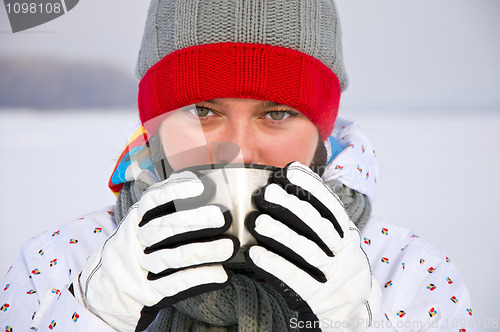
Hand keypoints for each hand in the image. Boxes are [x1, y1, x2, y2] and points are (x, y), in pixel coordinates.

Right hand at [72, 171, 238, 331]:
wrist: (106, 292)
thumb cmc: (136, 250)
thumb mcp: (141, 226)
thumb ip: (162, 208)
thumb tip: (193, 178)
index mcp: (134, 220)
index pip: (151, 200)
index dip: (174, 191)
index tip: (199, 186)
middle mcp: (133, 241)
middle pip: (164, 228)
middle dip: (195, 221)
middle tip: (222, 217)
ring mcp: (137, 268)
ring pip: (172, 257)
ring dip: (203, 251)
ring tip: (229, 247)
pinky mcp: (146, 294)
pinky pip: (174, 284)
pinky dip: (199, 278)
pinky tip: (221, 274)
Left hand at [245, 162, 380, 330]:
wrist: (355, 318)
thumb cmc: (335, 275)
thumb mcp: (336, 248)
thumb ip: (318, 226)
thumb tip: (286, 192)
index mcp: (348, 238)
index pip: (331, 208)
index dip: (311, 187)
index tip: (290, 171)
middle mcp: (347, 255)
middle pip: (318, 226)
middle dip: (292, 206)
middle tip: (267, 193)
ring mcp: (336, 278)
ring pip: (308, 251)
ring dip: (281, 234)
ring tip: (257, 221)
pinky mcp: (321, 301)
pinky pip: (296, 279)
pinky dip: (275, 264)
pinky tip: (255, 254)